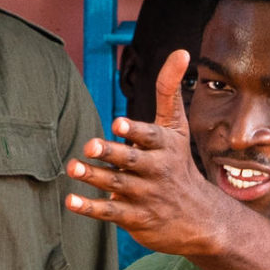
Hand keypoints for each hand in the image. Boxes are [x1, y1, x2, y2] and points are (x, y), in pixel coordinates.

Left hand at [64, 51, 249, 258]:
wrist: (197, 218)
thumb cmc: (179, 163)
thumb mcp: (177, 127)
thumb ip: (170, 90)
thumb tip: (181, 51)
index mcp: (165, 146)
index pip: (150, 136)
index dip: (134, 130)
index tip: (118, 124)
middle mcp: (156, 171)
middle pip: (131, 161)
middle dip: (111, 154)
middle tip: (90, 145)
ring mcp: (145, 196)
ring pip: (117, 185)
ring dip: (94, 177)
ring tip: (74, 167)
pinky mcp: (134, 218)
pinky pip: (109, 211)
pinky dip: (90, 208)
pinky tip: (71, 201)